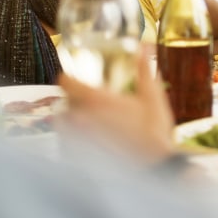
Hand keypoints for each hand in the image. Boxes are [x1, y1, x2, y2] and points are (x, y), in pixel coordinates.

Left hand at [57, 44, 173, 165]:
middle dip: (73, 101)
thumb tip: (145, 45)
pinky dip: (72, 142)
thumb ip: (145, 70)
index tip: (71, 79)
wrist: (152, 172)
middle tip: (90, 105)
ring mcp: (75, 140)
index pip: (65, 82)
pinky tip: (91, 146)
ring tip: (90, 126)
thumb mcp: (153, 98)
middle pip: (63, 102)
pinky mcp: (75, 159)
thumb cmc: (154, 135)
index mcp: (97, 100)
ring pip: (62, 124)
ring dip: (71, 121)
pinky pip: (65, 145)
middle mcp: (80, 118)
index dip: (67, 78)